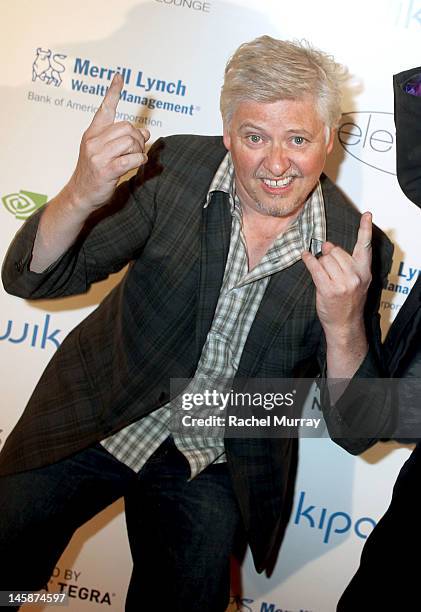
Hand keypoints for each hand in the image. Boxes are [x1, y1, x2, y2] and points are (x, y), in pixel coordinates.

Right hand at [67, 73, 149, 211]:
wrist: (80, 194)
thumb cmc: (94, 173)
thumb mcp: (104, 152)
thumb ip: (121, 140)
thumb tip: (145, 132)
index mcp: (92, 133)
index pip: (104, 109)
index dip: (113, 92)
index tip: (119, 76)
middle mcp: (93, 141)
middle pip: (126, 127)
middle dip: (138, 137)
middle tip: (138, 148)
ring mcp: (98, 156)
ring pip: (130, 141)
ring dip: (140, 149)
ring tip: (137, 157)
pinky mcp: (106, 170)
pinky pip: (131, 159)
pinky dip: (139, 159)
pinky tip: (139, 162)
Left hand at [302, 212, 371, 341]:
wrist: (345, 324)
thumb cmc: (348, 302)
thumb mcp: (356, 281)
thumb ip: (347, 263)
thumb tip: (327, 244)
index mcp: (364, 272)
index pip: (365, 247)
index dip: (365, 229)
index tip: (367, 215)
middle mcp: (355, 276)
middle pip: (336, 251)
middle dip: (328, 254)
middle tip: (328, 266)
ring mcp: (343, 283)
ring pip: (325, 259)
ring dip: (320, 262)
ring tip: (323, 274)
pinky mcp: (328, 289)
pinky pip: (315, 267)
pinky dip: (308, 260)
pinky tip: (305, 256)